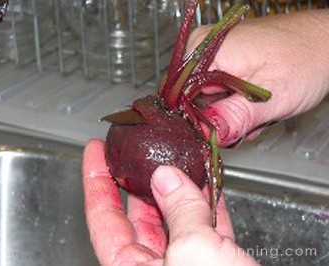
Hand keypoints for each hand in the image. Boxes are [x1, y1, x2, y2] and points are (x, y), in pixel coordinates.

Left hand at [82, 139, 258, 265]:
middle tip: (139, 151)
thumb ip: (179, 213)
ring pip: (175, 219)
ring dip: (178, 189)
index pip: (103, 218)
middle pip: (139, 216)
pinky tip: (208, 184)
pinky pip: (205, 228)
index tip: (95, 154)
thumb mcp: (193, 253)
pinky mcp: (213, 264)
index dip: (96, 182)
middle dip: (140, 180)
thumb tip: (167, 178)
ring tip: (177, 160)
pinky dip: (208, 204)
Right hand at [189, 10, 328, 145]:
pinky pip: (217, 91)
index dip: (195, 120)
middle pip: (190, 98)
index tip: (217, 133)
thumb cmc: (307, 58)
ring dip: (228, 113)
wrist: (327, 43)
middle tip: (244, 123)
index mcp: (206, 50)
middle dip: (216, 118)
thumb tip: (204, 133)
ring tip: (254, 114)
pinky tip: (253, 107)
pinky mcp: (224, 61)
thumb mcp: (272, 94)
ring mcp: (214, 53)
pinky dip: (233, 104)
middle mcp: (204, 48)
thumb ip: (235, 116)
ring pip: (206, 98)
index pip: (178, 95)